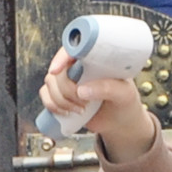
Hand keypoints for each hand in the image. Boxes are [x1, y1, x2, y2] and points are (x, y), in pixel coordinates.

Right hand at [41, 39, 156, 159]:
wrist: (121, 122)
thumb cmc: (125, 102)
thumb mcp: (124, 93)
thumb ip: (107, 88)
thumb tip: (81, 90)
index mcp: (93, 58)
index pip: (71, 49)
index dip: (60, 58)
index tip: (56, 70)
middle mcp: (78, 67)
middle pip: (58, 71)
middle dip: (66, 90)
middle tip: (83, 102)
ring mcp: (68, 81)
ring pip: (49, 84)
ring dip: (60, 100)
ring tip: (80, 110)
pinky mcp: (62, 96)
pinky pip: (46, 96)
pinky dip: (52, 106)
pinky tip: (67, 113)